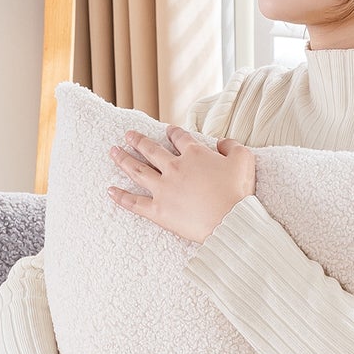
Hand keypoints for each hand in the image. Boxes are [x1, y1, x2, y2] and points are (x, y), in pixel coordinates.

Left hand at [108, 126, 255, 244]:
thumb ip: (231, 146)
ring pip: (138, 170)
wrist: (230, 221)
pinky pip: (134, 202)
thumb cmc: (238, 192)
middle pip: (151, 150)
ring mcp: (163, 188)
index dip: (173, 133)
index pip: (179, 138)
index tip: (168, 131)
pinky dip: (121, 197)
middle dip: (139, 140)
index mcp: (194, 154)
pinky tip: (110, 190)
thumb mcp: (244, 160)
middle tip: (128, 135)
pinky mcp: (158, 210)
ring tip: (113, 152)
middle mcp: (174, 167)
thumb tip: (221, 142)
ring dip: (123, 159)